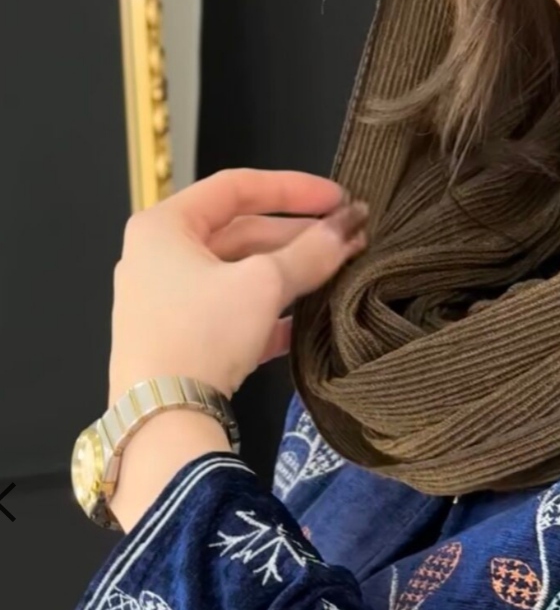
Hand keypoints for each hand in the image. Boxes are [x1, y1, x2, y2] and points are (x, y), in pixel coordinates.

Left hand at [107, 168, 368, 406]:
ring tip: (337, 274)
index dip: (293, 188)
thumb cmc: (202, 333)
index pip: (237, 187)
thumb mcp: (263, 285)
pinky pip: (231, 310)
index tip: (339, 198)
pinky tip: (308, 320)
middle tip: (348, 240)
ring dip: (289, 272)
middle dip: (298, 235)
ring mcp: (165, 300)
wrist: (161, 423)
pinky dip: (269, 309)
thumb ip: (312, 250)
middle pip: (240, 231)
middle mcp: (158, 256)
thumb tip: (353, 224)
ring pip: (239, 272)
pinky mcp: (178, 340)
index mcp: (164, 226)